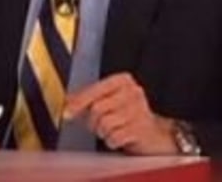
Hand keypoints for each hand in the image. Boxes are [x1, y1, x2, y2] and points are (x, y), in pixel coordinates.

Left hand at [63, 73, 177, 154]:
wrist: (155, 135)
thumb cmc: (128, 116)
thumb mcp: (108, 100)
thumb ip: (88, 98)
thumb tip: (67, 100)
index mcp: (122, 80)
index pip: (95, 89)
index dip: (78, 102)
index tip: (66, 112)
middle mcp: (133, 92)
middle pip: (97, 108)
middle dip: (91, 122)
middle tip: (96, 126)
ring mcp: (139, 110)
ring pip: (104, 123)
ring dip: (102, 132)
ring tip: (110, 131)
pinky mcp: (141, 129)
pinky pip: (114, 137)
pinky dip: (112, 141)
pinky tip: (119, 138)